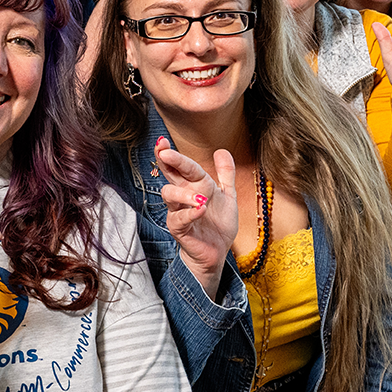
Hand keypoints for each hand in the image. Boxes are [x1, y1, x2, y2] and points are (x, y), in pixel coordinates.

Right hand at [154, 138, 239, 287]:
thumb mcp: (227, 195)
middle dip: (167, 162)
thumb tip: (222, 150)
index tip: (164, 141)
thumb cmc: (218, 223)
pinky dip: (189, 213)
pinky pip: (178, 219)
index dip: (172, 155)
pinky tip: (201, 209)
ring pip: (169, 195)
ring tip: (201, 198)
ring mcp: (178, 212)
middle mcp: (183, 196)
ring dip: (183, 192)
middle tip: (165, 152)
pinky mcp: (179, 229)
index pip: (181, 166)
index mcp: (194, 186)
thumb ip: (225, 174)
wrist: (218, 250)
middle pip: (170, 175)